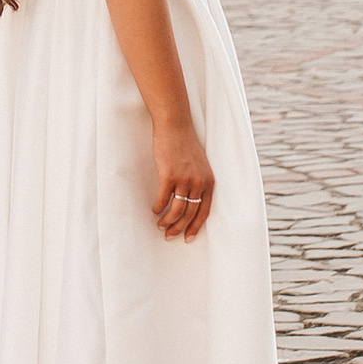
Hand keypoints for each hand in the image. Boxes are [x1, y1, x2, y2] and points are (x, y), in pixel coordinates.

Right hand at [150, 115, 213, 239]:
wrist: (175, 126)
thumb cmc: (185, 144)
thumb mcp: (199, 165)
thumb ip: (198, 182)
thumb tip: (189, 200)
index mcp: (208, 182)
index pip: (204, 212)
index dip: (195, 227)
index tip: (187, 237)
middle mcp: (199, 183)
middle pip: (189, 214)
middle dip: (178, 228)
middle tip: (169, 235)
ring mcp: (184, 179)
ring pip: (176, 210)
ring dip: (167, 221)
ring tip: (160, 225)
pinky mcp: (168, 175)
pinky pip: (163, 199)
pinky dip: (157, 208)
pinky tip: (154, 210)